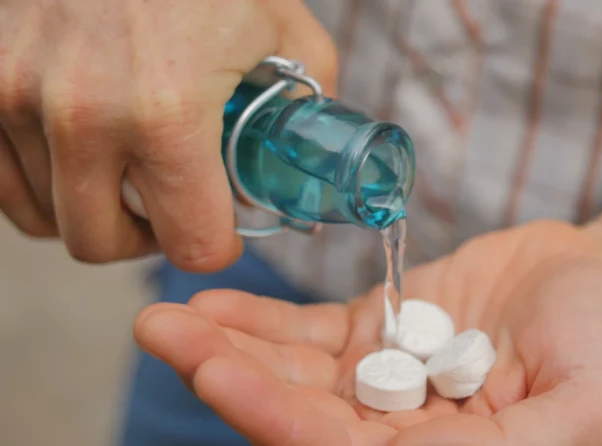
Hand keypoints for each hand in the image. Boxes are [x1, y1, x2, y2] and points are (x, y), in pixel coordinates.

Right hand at [0, 0, 336, 270]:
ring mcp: (14, 98)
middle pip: (102, 245)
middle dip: (148, 239)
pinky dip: (41, 183)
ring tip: (128, 177)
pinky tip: (80, 156)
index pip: (192, 243)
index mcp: (166, 112)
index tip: (225, 230)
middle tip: (173, 212)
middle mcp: (79, 116)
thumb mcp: (280, 23)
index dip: (218, 245)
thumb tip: (313, 142)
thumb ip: (307, 93)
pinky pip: (0, 180)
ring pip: (46, 217)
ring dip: (93, 210)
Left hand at [134, 221, 601, 444]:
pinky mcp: (379, 329)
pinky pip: (308, 332)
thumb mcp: (584, 407)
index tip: (222, 378)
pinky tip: (213, 306)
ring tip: (168, 318)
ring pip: (293, 372)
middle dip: (233, 379)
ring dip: (230, 347)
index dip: (282, 420)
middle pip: (302, 415)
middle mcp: (404, 430)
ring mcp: (384, 378)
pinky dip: (260, 320)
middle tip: (170, 337)